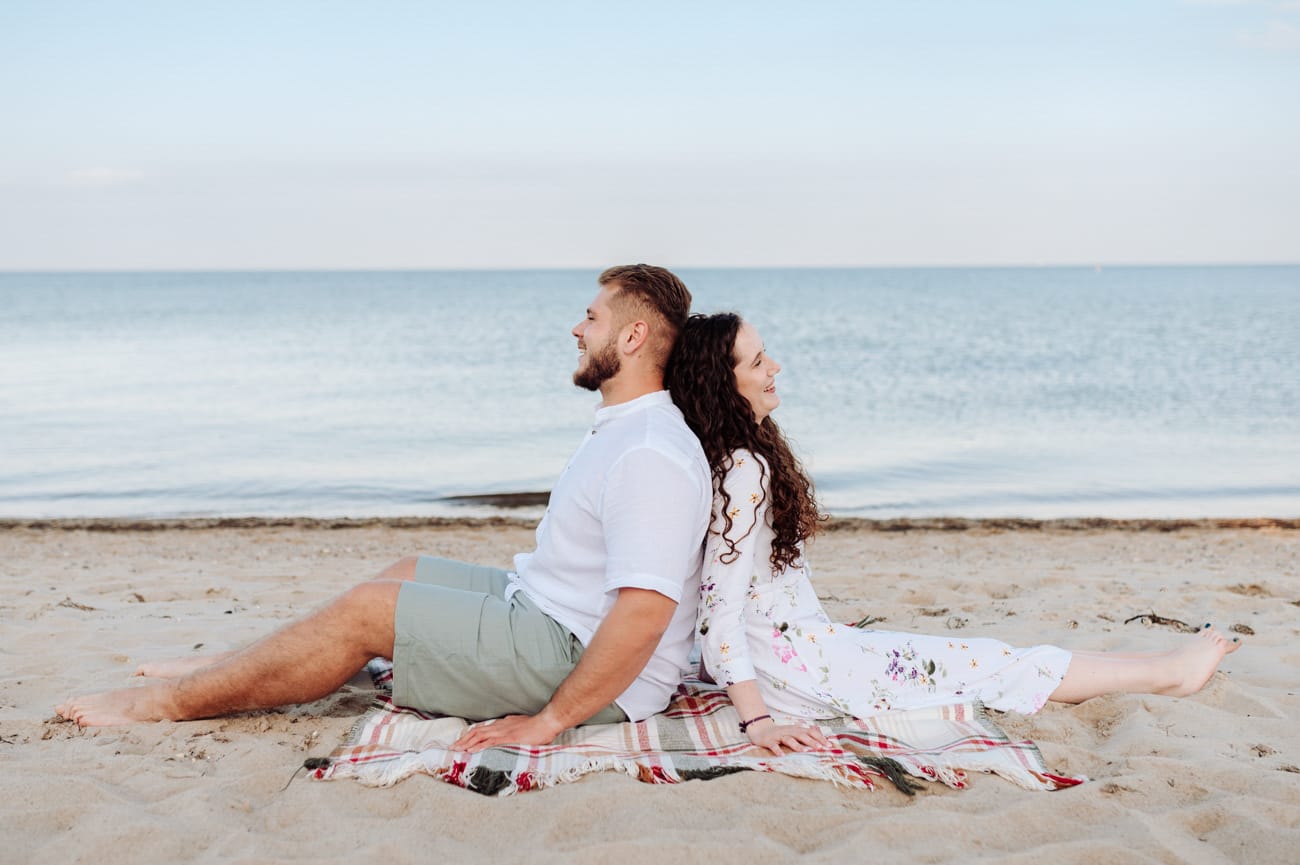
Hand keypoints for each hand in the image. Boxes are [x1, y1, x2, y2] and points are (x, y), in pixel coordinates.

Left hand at [450, 712, 565, 752]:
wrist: (547, 722)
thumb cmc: (538, 725)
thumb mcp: (521, 725)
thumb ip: (513, 729)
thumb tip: (509, 733)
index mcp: (502, 724)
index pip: (482, 729)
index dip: (470, 735)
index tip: (462, 742)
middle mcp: (499, 726)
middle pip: (476, 732)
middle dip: (463, 740)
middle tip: (453, 747)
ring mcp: (503, 732)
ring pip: (479, 736)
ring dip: (466, 743)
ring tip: (456, 750)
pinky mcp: (508, 738)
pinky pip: (489, 742)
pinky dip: (478, 747)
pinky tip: (471, 751)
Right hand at [746, 719, 833, 756]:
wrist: (761, 730)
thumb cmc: (781, 734)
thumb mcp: (794, 732)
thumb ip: (805, 735)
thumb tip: (821, 738)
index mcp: (796, 729)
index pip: (811, 732)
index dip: (820, 738)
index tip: (829, 746)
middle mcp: (789, 731)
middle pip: (802, 735)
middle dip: (812, 741)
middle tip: (820, 748)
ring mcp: (779, 736)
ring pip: (789, 740)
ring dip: (797, 745)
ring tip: (805, 751)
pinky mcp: (770, 741)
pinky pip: (774, 746)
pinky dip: (778, 751)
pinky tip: (782, 756)